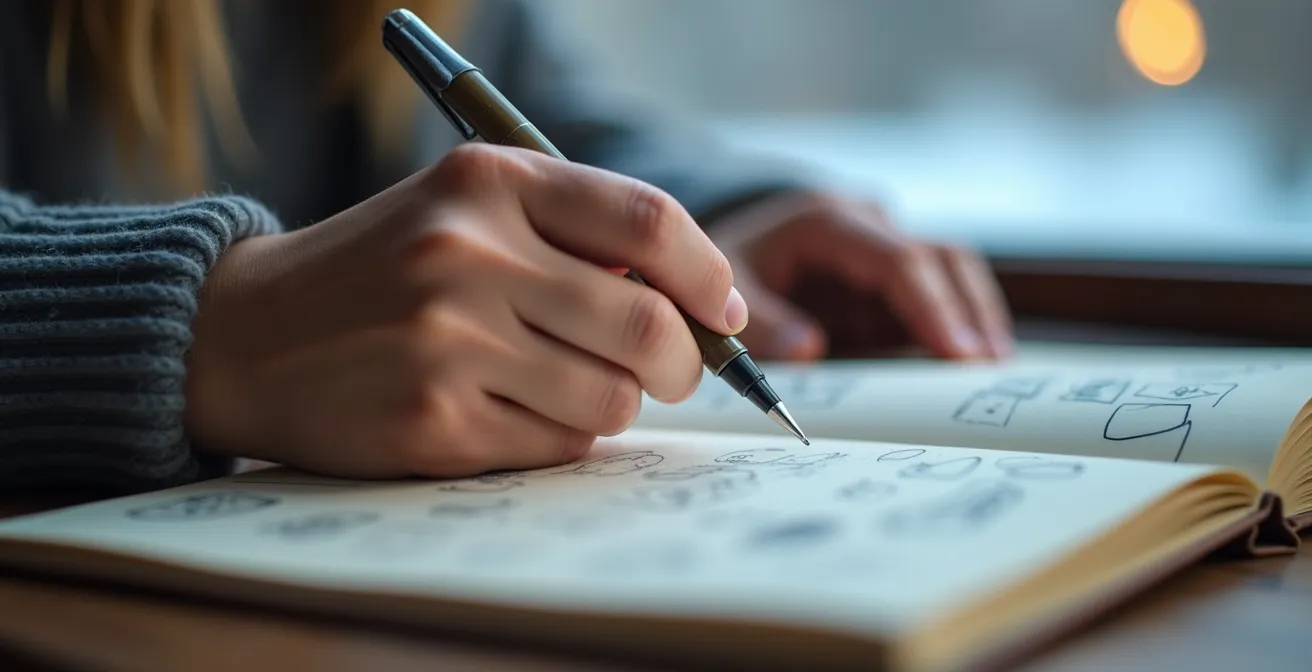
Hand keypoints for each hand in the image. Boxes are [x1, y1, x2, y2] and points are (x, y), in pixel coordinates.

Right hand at [184, 145, 744, 478]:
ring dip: (613, 402)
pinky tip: (511, 411)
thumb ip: (570, 233)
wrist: (246, 334)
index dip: (709, 274)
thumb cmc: (380, 271)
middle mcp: (468, 254)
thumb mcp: (464, 211)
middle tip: (674, 371)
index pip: (647, 220)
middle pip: (649, 324)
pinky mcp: (435, 421)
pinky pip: (559, 443)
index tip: (724, 311)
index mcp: (487, 183)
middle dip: (685, 362)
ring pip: (613, 397)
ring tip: (568, 385)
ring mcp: (448, 342)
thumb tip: (695, 298)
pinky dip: (560, 435)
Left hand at [706, 191, 1012, 360]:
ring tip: (996, 368)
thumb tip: (810, 351)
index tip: (956, 351)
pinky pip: (939, 292)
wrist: (715, 256)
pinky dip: (960, 324)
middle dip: (970, 311)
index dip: (932, 306)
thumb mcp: (726, 296)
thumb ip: (761, 322)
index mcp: (827, 222)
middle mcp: (867, 224)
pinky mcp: (892, 275)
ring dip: (977, 315)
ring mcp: (885, 245)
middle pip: (941, 258)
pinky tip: (975, 363)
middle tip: (988, 367)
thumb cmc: (723, 276)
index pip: (898, 260)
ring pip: (953, 270)